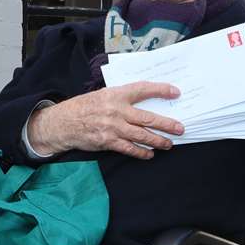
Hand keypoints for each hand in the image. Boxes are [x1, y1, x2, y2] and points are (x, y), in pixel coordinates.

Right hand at [28, 82, 184, 159]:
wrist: (63, 123)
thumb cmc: (84, 107)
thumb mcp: (102, 95)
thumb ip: (122, 98)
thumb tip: (144, 102)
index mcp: (116, 94)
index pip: (143, 89)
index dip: (160, 90)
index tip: (175, 92)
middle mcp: (116, 110)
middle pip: (147, 118)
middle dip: (166, 124)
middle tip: (180, 128)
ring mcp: (113, 127)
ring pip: (141, 135)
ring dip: (157, 141)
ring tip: (168, 144)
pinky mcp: (108, 141)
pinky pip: (129, 149)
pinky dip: (141, 153)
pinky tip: (150, 154)